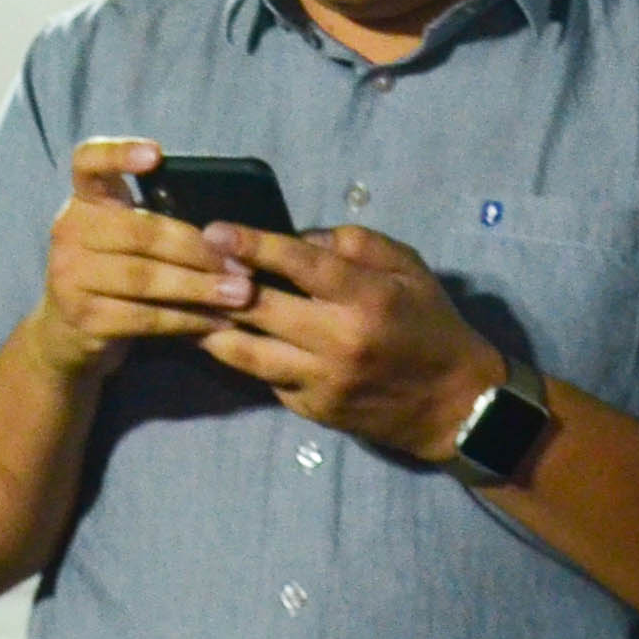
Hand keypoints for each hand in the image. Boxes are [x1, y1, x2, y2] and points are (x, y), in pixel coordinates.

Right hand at [30, 138, 263, 380]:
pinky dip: (187, 319)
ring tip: (241, 294)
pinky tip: (218, 322)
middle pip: (137, 230)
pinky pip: (144, 317)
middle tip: (241, 264)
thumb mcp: (124, 238)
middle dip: (196, 248)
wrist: (67, 333)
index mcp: (85, 202)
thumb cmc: (114, 275)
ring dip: (199, 287)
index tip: (156, 154)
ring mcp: (69, 275)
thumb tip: (229, 230)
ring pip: (144, 278)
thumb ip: (156, 221)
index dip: (118, 154)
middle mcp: (69, 231)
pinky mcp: (82, 317)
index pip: (88, 162)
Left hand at [198, 221, 505, 463]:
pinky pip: (263, 376)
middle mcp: (340, 340)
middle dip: (215, 284)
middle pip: (259, 308)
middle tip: (184, 264)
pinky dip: (240, 355)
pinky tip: (216, 337)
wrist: (455, 405)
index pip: (301, 264)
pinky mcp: (311, 408)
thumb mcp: (410, 271)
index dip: (253, 245)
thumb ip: (357, 244)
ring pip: (245, 350)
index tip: (213, 230)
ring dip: (209, 326)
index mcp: (368, 298)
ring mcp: (322, 379)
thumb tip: (297, 236)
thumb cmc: (430, 326)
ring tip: (182, 304)